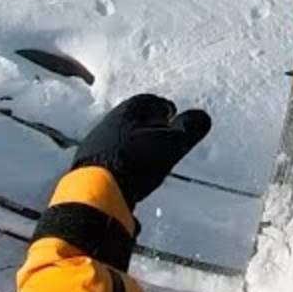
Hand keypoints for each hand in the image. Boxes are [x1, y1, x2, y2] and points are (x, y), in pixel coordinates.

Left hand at [73, 94, 210, 202]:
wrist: (96, 190)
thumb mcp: (171, 146)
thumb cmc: (136, 162)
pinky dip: (125, 157)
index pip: (154, 101)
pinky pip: (113, 152)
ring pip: (123, 135)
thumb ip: (189, 130)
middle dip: (151, 125)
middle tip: (165, 137)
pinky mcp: (89, 161)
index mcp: (131, 108)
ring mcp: (97, 139)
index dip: (168, 111)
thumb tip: (203, 116)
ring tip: (150, 156)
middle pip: (137, 117)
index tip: (176, 120)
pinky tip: (131, 170)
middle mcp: (111, 118)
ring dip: (136, 142)